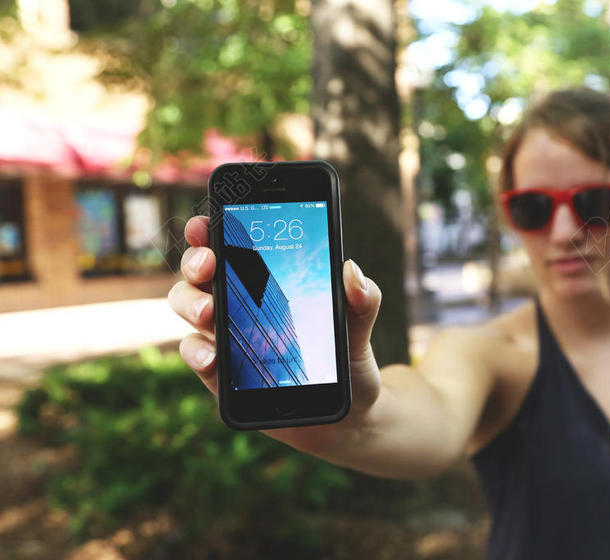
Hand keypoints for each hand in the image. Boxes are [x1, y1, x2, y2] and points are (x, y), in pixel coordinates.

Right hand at [168, 216, 383, 451]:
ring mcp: (226, 339)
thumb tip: (352, 270)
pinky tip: (211, 356)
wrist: (346, 416)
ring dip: (190, 303)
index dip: (212, 229)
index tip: (205, 221)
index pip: (233, 247)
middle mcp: (239, 305)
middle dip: (196, 261)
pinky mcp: (222, 377)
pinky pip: (197, 356)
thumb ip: (362, 300)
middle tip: (208, 264)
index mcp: (267, 284)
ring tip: (209, 311)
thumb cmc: (348, 362)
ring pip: (189, 308)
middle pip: (200, 272)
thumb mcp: (359, 328)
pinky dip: (197, 352)